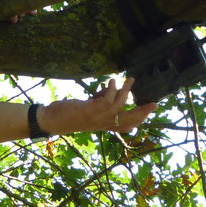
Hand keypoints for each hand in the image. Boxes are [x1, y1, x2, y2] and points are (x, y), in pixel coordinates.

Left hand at [39, 77, 156, 135]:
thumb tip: (109, 90)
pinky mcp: (90, 111)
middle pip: (127, 121)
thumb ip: (99, 102)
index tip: (148, 114)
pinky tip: (111, 81)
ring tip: (130, 79)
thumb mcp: (86, 109)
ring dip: (126, 92)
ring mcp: (97, 118)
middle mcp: (102, 124)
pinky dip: (111, 89)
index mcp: (102, 125)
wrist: (50, 121)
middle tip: (156, 104)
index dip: (137, 122)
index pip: (123, 127)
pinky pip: (106, 100)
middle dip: (143, 112)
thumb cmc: (66, 115)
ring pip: (119, 106)